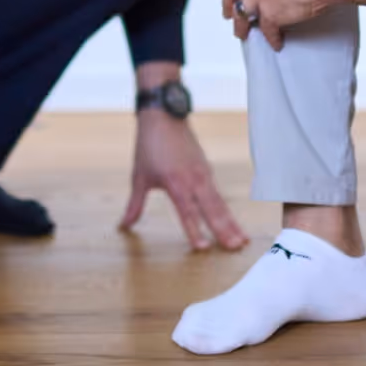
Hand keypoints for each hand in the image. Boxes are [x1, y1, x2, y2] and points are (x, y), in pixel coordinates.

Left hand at [120, 111, 247, 250]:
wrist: (163, 116)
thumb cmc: (149, 146)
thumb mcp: (138, 176)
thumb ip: (134, 204)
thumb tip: (123, 225)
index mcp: (175, 183)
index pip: (186, 212)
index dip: (194, 231)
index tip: (202, 248)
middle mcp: (193, 180)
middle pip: (211, 210)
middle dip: (223, 230)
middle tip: (235, 248)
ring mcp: (203, 174)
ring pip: (220, 203)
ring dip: (231, 223)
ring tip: (242, 241)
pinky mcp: (207, 170)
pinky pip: (219, 195)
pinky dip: (227, 210)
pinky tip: (235, 223)